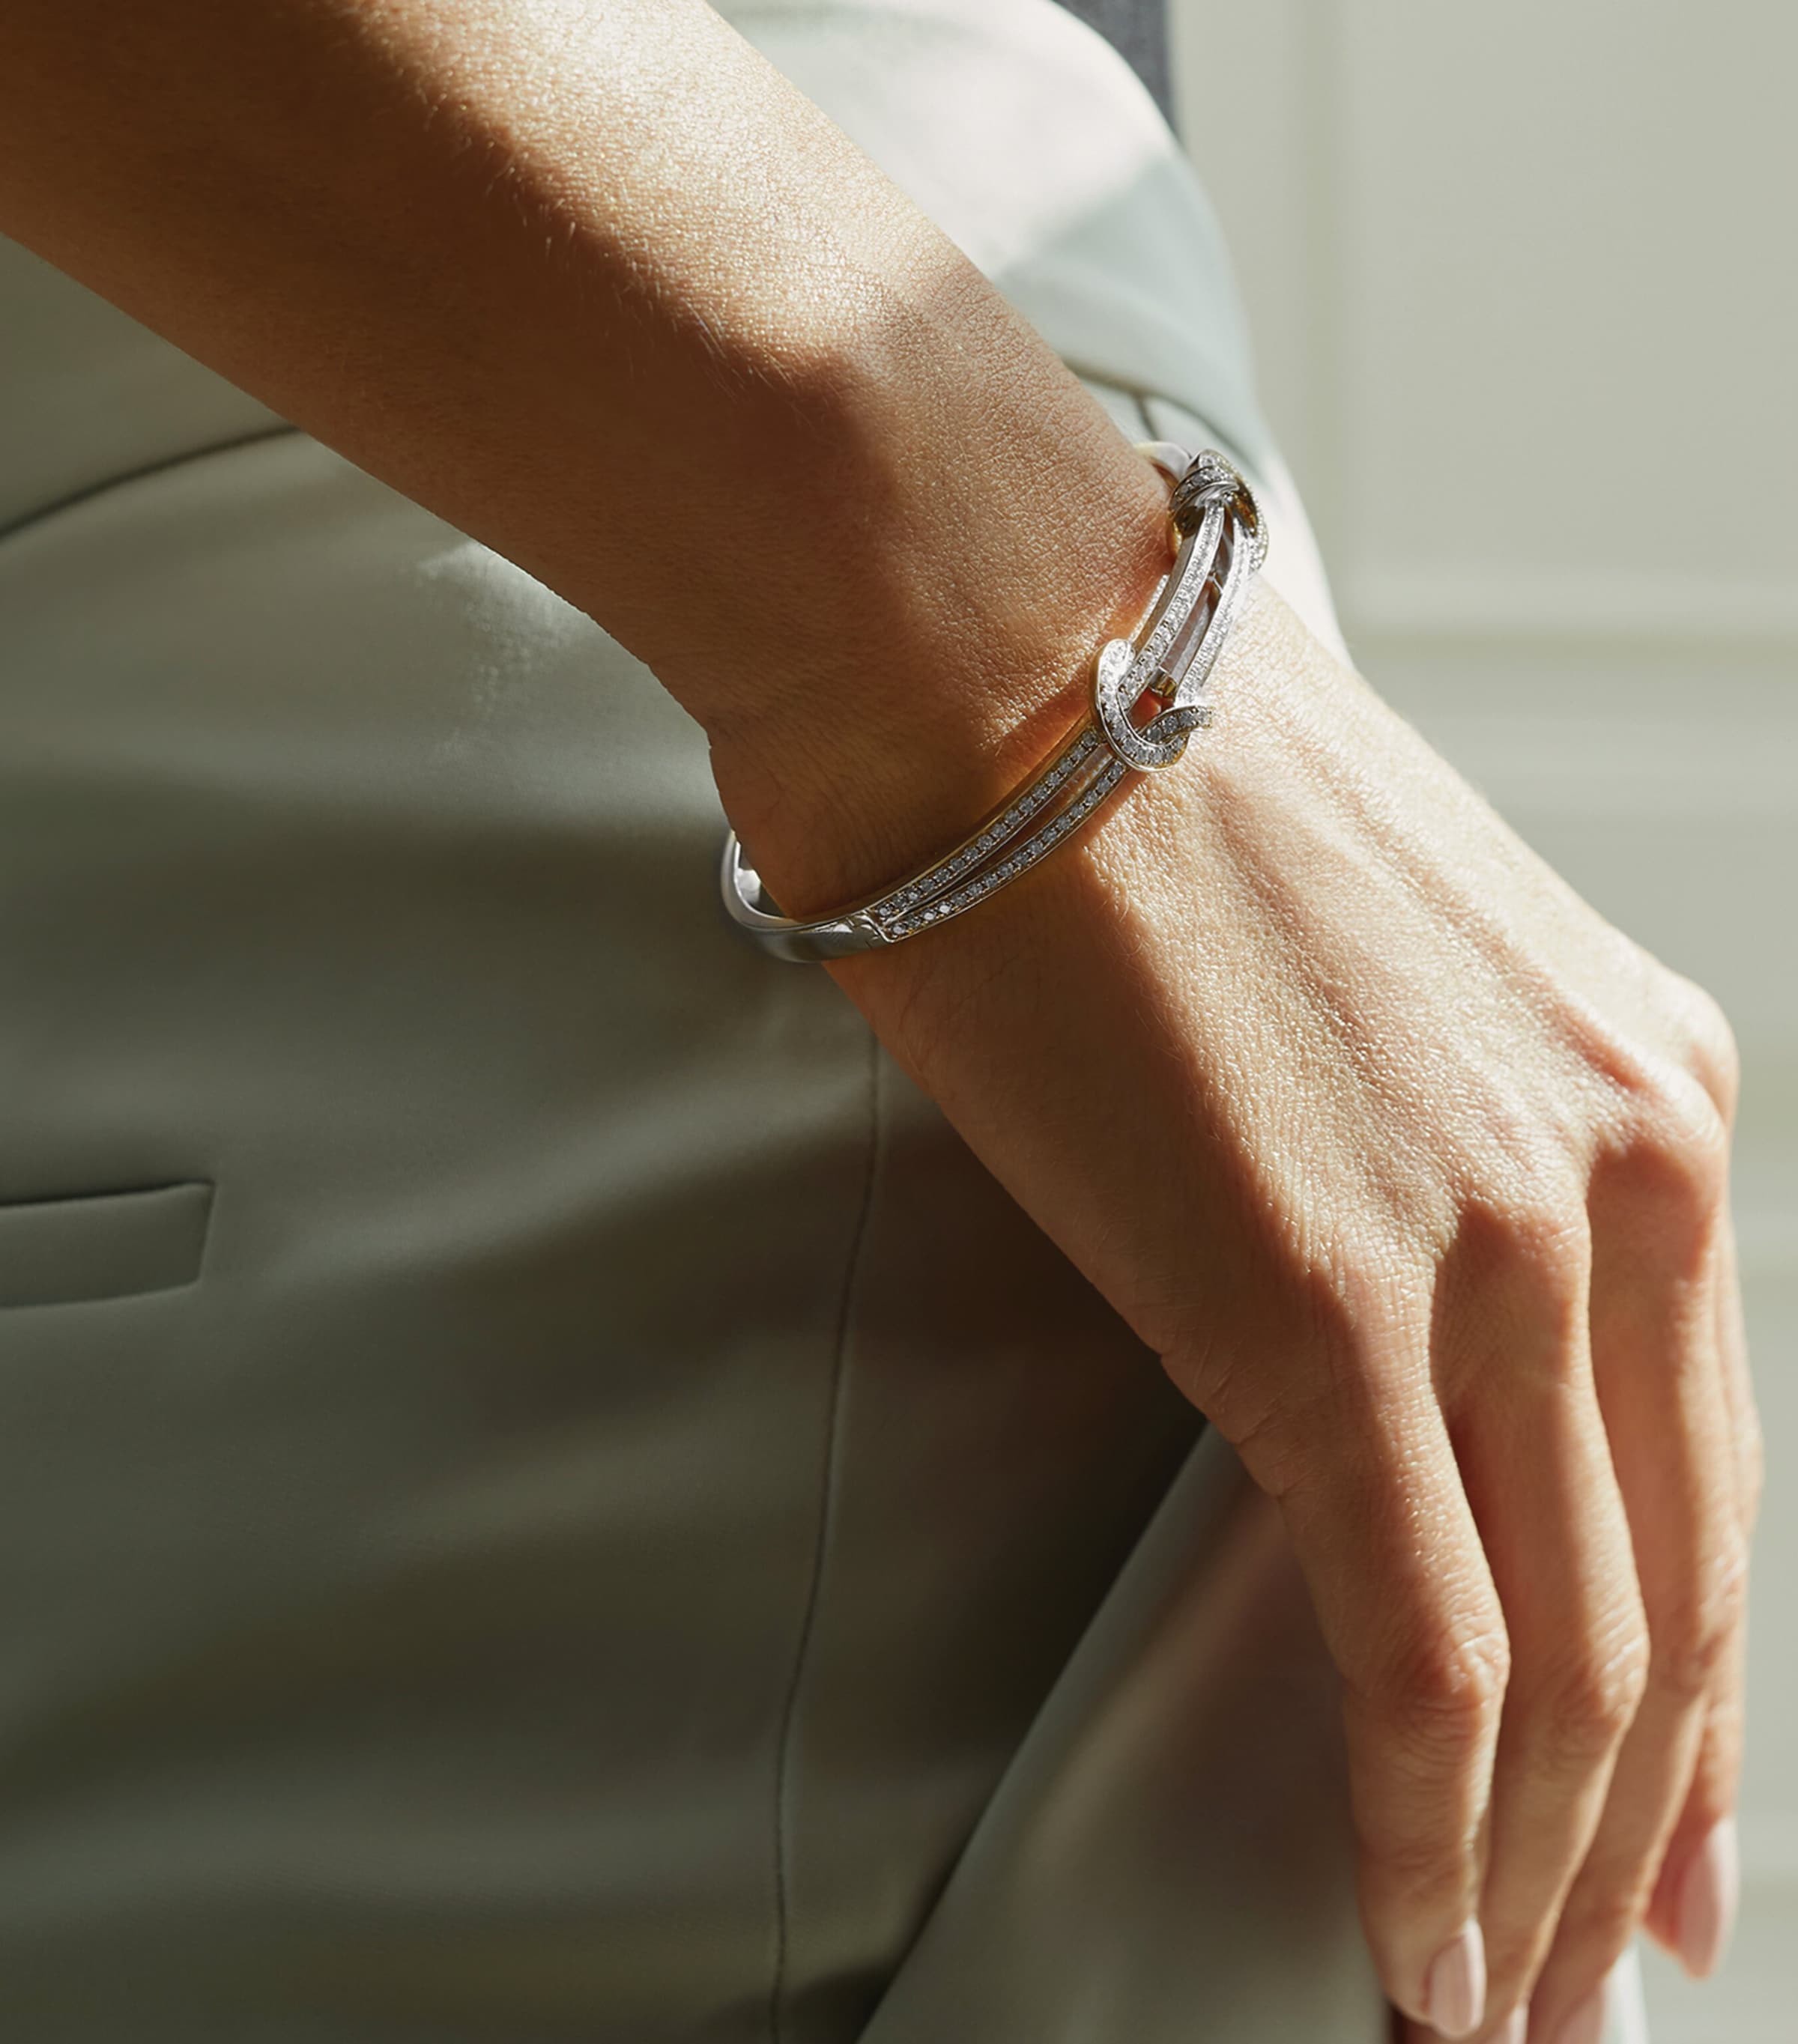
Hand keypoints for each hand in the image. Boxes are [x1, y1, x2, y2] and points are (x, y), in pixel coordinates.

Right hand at [719, 582, 1760, 2041]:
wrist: (998, 640)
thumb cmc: (1135, 774)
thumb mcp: (1370, 953)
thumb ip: (1431, 1128)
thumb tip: (1376, 1272)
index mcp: (1647, 1082)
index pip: (1713, 1460)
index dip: (1705, 1685)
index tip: (1677, 1832)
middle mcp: (1626, 1169)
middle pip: (1672, 1587)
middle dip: (1639, 1822)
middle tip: (1594, 1979)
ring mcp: (1495, 1247)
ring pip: (1573, 1652)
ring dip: (1535, 1868)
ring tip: (1488, 2008)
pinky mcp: (1326, 1309)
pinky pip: (1424, 1645)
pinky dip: (1429, 1831)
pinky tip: (1409, 1948)